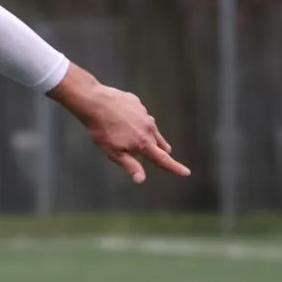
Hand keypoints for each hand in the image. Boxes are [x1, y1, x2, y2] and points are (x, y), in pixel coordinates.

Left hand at [49, 65, 189, 183]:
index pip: (163, 159)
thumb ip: (130, 165)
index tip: (186, 172)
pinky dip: (137, 121)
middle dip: (162, 151)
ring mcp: (144, 114)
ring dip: (150, 136)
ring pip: (152, 129)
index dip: (174, 167)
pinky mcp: (137, 104)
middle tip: (160, 156)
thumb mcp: (113, 152)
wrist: (95, 102)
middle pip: (161, 144)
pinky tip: (124, 121)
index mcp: (143, 143)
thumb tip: (141, 179)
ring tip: (138, 138)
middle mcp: (148, 128)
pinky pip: (141, 116)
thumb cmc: (102, 130)